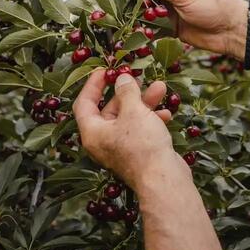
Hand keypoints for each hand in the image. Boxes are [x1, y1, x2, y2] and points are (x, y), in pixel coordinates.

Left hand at [73, 70, 180, 188]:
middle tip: (136, 77)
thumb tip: (122, 79)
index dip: (93, 84)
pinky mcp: (138, 153)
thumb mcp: (133, 111)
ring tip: (160, 88)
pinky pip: (141, 130)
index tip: (105, 70)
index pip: (84, 103)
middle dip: (127, 92)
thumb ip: (126, 91)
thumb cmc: (142, 145)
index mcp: (93, 132)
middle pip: (109, 110)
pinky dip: (151, 119)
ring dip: (144, 103)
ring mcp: (121, 148)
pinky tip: (166, 113)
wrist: (163, 179)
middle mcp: (103, 141)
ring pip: (129, 119)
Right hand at [131, 0, 247, 58]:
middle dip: (130, 0)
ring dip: (135, 16)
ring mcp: (168, 8)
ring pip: (143, 10)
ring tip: (127, 23)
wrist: (231, 31)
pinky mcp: (169, 26)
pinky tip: (137, 35)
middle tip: (122, 9)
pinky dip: (143, 31)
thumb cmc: (212, 4)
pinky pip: (151, 27)